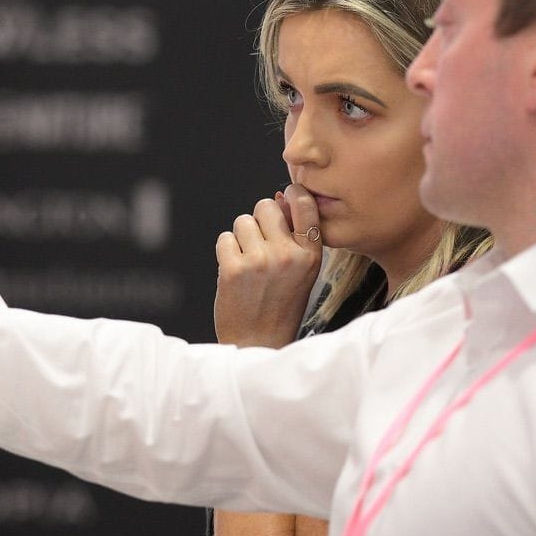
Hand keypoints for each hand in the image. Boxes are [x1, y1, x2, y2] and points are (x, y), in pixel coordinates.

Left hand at [213, 183, 322, 346]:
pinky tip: (236, 272)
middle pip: (266, 206)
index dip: (293, 193)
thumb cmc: (280, 304)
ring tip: (249, 263)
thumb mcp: (301, 271)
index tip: (286, 195)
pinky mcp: (233, 269)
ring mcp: (260, 261)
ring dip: (241, 237)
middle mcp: (288, 255)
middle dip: (260, 219)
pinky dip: (226, 252)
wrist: (259, 342)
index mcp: (311, 255)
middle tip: (261, 245)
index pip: (305, 205)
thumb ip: (294, 236)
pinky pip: (224, 238)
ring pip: (242, 221)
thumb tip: (280, 196)